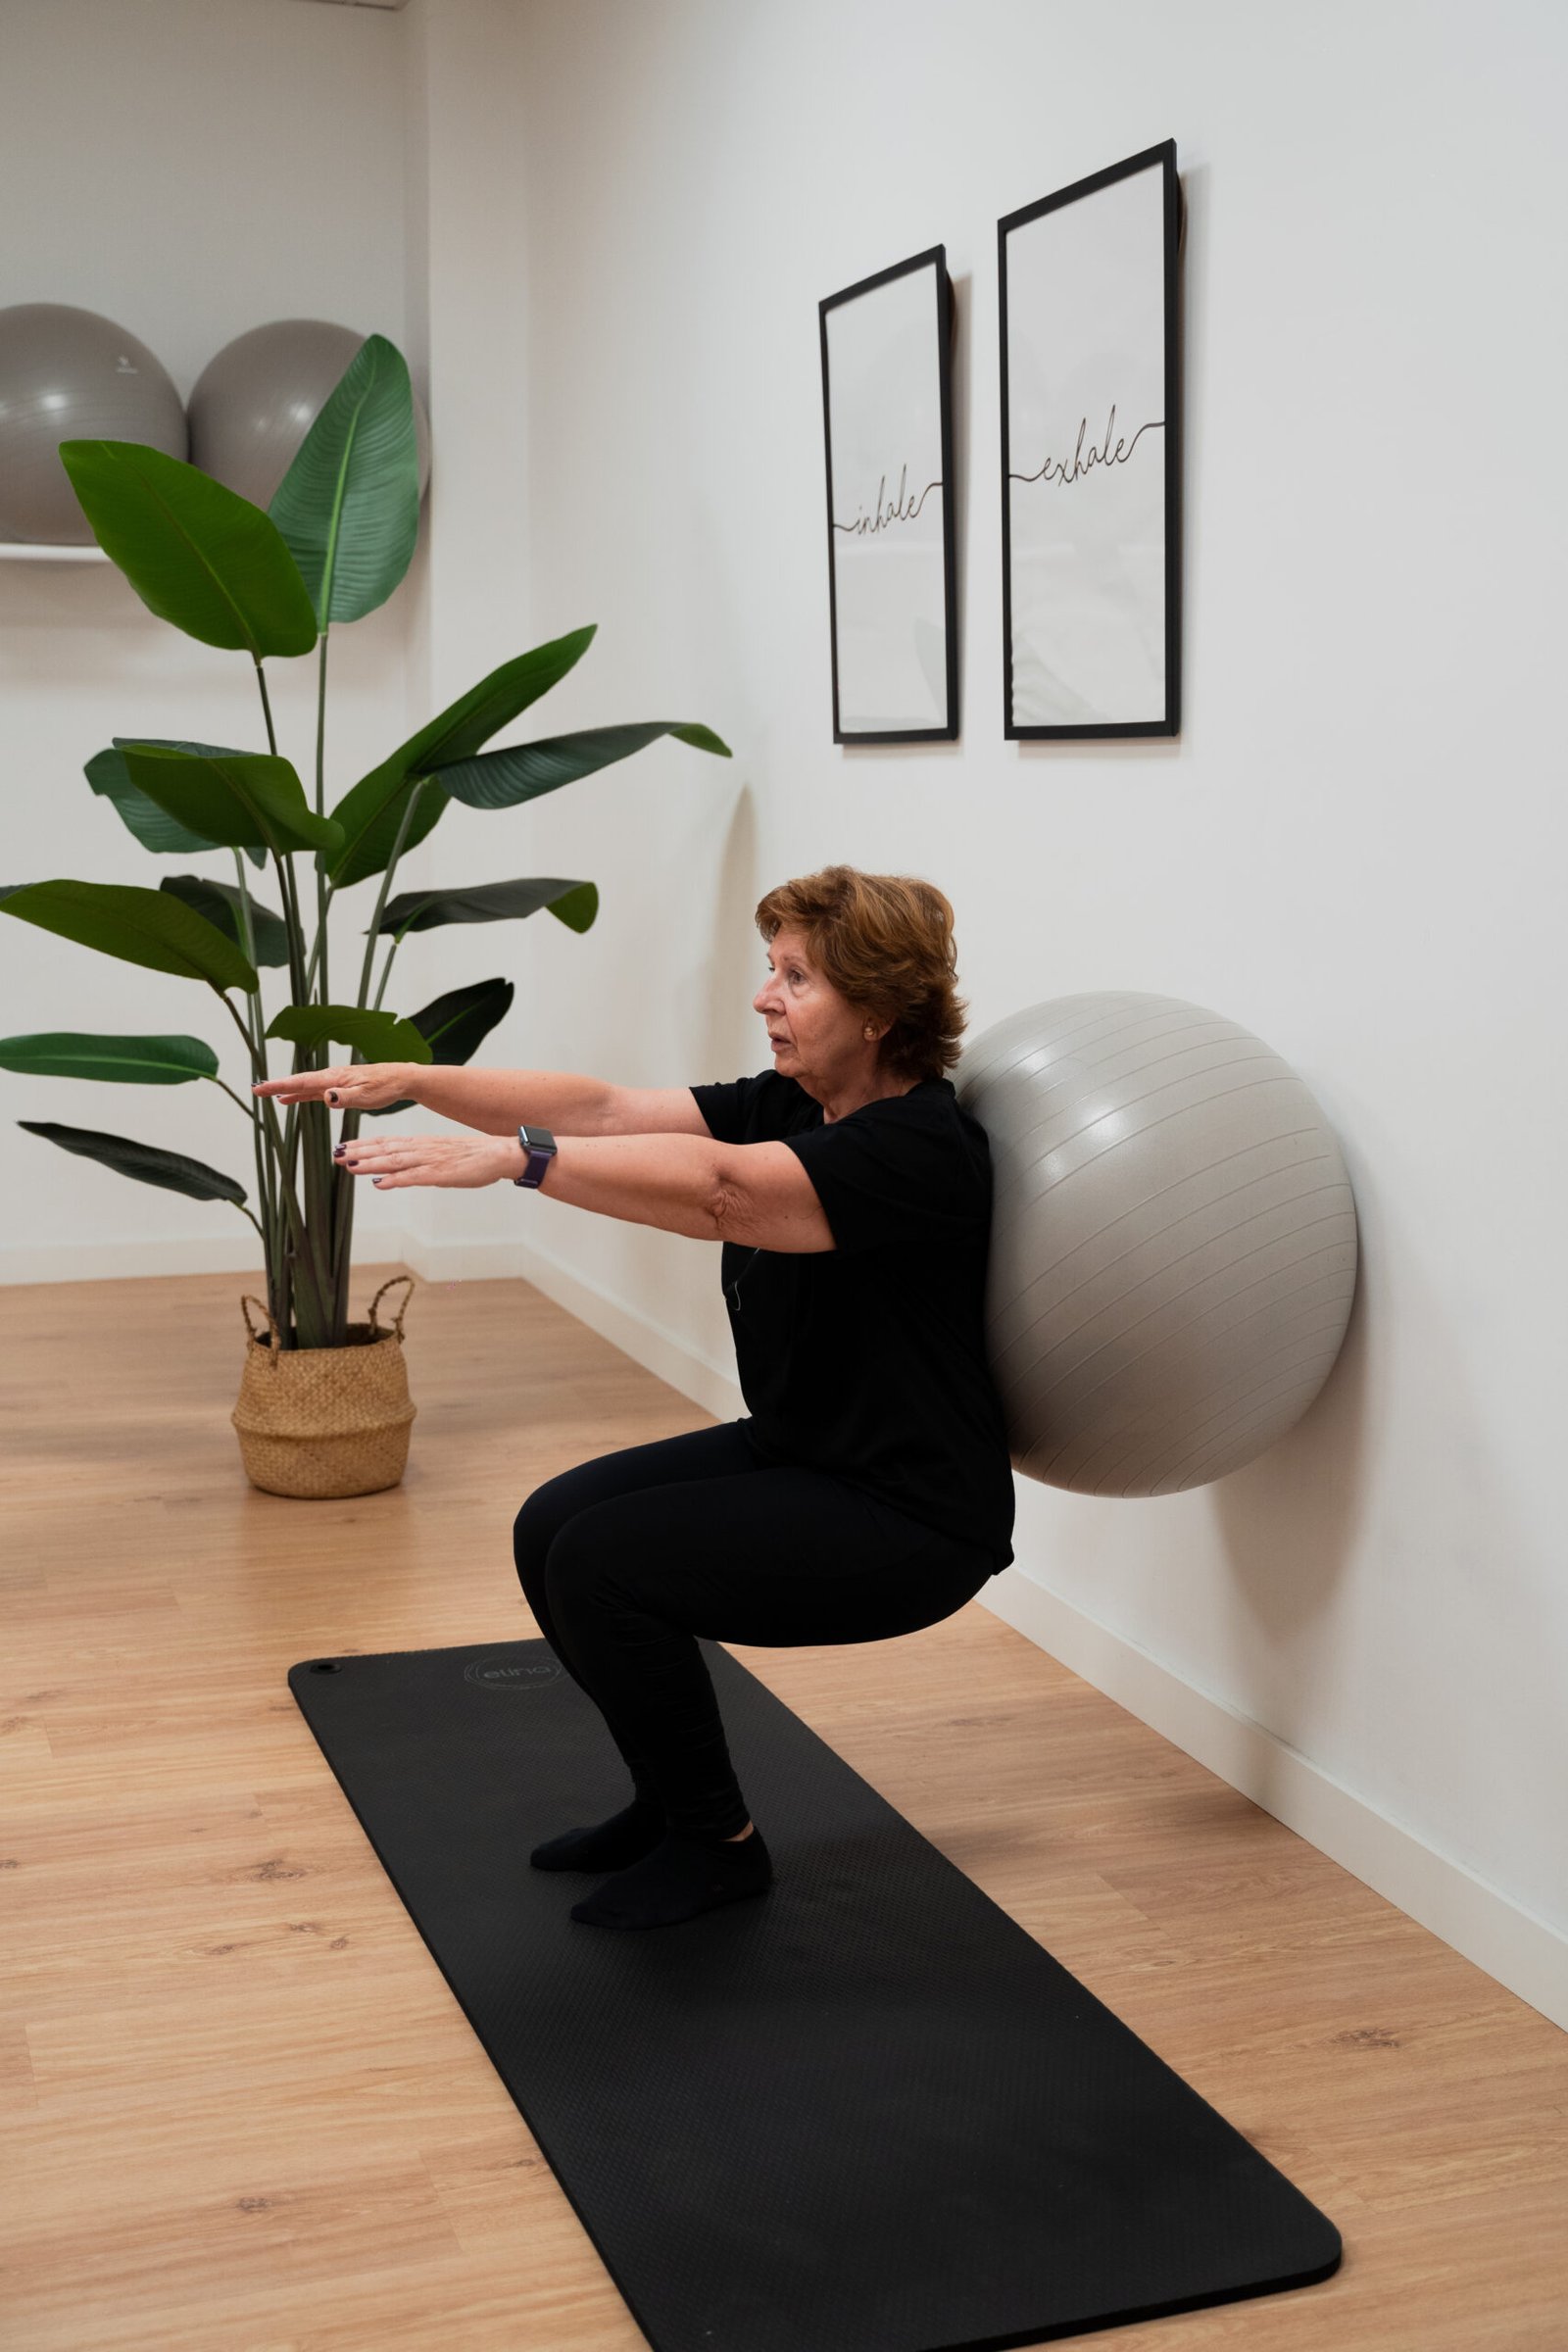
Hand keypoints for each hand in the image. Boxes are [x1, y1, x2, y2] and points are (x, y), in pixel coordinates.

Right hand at [252, 1062, 412, 1108]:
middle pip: (298, 1081)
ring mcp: (334, 1081)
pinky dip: (300, 1093)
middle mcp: (331, 1077)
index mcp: (335, 1078)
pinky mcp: (339, 1086)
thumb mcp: (366, 1096)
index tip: (261, 1088)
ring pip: (304, 1085)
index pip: (302, 1081)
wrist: (401, 1079)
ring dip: (286, 1089)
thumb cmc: (386, 1087)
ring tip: (267, 1094)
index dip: (280, 1085)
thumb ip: (344, 1097)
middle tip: (256, 1090)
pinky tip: (290, 1099)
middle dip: (276, 1085)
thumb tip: (324, 1096)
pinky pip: (314, 1090)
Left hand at [332, 1132, 520, 1189]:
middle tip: (335, 1154)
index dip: (363, 1145)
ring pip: (395, 1161)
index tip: (342, 1147)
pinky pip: (415, 1177)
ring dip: (371, 1163)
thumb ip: (415, 1163)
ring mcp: (430, 1161)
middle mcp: (421, 1149)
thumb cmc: (471, 1157)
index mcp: (421, 1144)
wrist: (499, 1154)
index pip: (386, 1142)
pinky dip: (397, 1179)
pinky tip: (381, 1182)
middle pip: (384, 1149)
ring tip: (349, 1165)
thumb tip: (388, 1174)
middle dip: (359, 1152)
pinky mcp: (441, 1174)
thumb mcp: (440, 1155)